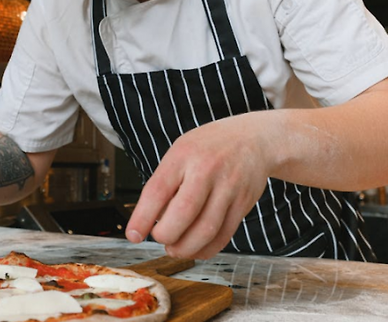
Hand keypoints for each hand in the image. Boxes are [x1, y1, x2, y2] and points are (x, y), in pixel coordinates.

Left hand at [125, 113, 272, 258]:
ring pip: (206, 229)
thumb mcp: (181, 151)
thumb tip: (150, 220)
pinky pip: (224, 234)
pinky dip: (206, 249)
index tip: (133, 235)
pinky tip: (196, 249)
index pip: (157, 191)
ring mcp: (228, 187)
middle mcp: (206, 170)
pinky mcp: (243, 203)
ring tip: (175, 249)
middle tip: (159, 238)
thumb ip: (166, 181)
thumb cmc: (209, 147)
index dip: (142, 218)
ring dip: (186, 248)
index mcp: (183, 155)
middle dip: (166, 235)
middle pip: (183, 213)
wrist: (254, 138)